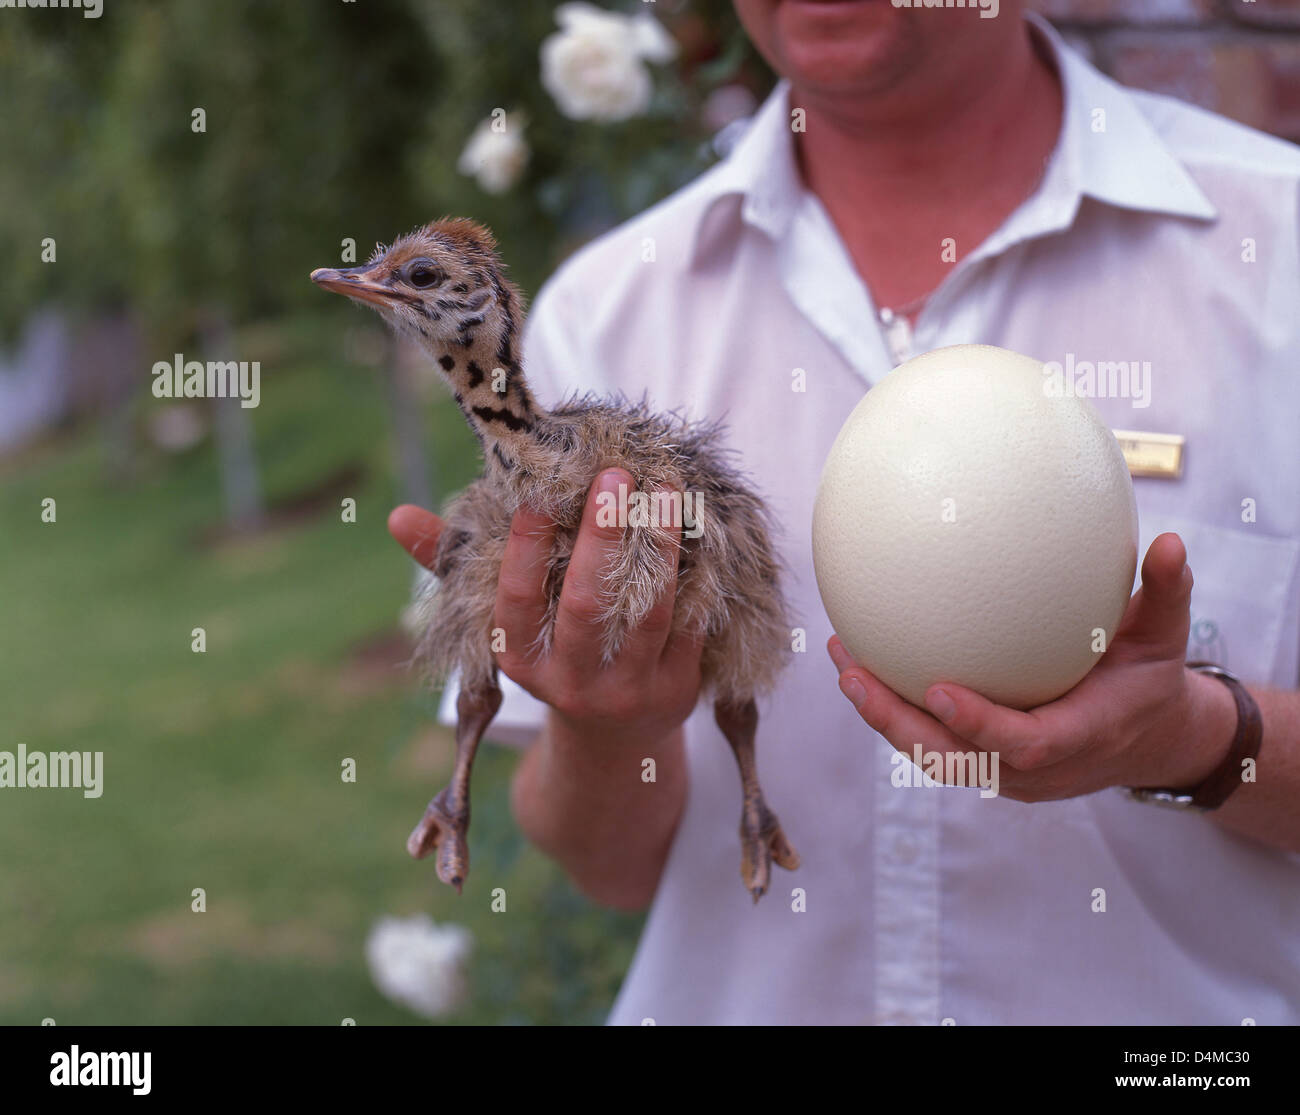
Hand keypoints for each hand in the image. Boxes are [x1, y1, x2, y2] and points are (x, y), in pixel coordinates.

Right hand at [389, 468, 702, 747]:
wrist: (614, 741)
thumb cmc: (552, 655)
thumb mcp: (506, 623)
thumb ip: (455, 565)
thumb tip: (396, 517)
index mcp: (520, 660)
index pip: (516, 601)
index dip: (526, 547)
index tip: (539, 492)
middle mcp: (571, 681)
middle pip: (588, 606)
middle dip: (603, 537)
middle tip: (616, 475)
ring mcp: (627, 688)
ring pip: (650, 612)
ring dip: (663, 546)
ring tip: (670, 489)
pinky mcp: (677, 689)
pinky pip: (691, 625)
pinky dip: (698, 576)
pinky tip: (701, 527)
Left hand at [828, 532, 1237, 801]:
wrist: (1149, 740)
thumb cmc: (1151, 680)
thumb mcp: (1165, 639)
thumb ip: (1167, 594)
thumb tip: (1172, 541)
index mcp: (1081, 737)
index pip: (1024, 744)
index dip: (981, 725)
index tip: (937, 690)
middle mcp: (1035, 768)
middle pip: (955, 761)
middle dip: (899, 725)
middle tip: (854, 677)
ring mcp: (1005, 773)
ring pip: (933, 757)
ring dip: (883, 716)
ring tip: (844, 665)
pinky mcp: (985, 763)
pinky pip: (933, 744)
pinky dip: (895, 712)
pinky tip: (861, 665)